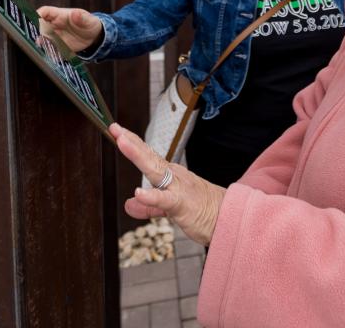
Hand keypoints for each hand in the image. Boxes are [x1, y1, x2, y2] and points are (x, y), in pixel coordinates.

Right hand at [37, 6, 102, 52]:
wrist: (94, 37)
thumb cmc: (89, 23)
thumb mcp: (88, 19)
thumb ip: (81, 17)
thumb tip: (75, 13)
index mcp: (59, 15)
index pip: (44, 12)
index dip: (38, 15)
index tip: (35, 21)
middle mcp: (54, 25)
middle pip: (40, 26)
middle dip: (37, 32)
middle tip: (39, 39)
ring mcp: (55, 36)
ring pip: (43, 39)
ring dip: (43, 44)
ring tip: (46, 48)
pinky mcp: (58, 47)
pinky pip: (51, 50)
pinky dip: (51, 54)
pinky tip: (54, 57)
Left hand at [110, 123, 225, 245]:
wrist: (230, 218)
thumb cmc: (202, 210)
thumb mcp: (170, 207)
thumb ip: (149, 206)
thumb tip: (128, 205)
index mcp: (171, 175)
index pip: (149, 156)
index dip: (132, 143)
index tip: (117, 130)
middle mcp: (174, 176)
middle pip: (149, 156)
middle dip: (131, 141)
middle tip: (115, 128)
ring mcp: (179, 187)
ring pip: (155, 170)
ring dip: (138, 156)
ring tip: (122, 143)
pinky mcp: (182, 204)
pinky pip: (165, 199)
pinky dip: (151, 196)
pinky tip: (139, 193)